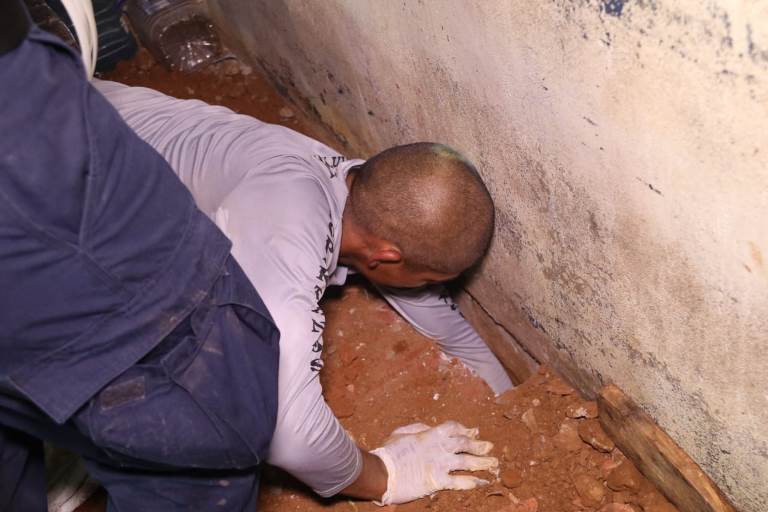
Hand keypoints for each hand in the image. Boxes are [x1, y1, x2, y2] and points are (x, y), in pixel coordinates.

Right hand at [371, 421, 497, 504]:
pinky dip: (473, 482)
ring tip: (494, 463)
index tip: (473, 431)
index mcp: (430, 434)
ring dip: (482, 462)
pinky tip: (483, 482)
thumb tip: (429, 428)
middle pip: (465, 443)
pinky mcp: (438, 481)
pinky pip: (460, 481)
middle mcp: (439, 447)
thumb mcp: (401, 433)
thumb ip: (418, 429)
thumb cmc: (388, 452)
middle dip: (479, 444)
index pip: (453, 428)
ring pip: (467, 461)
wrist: (382, 472)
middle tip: (490, 446)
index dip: (465, 429)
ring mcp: (440, 464)